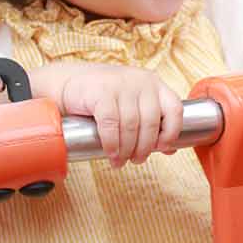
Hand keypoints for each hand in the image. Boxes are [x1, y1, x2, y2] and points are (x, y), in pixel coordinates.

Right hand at [33, 63, 183, 168]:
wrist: (67, 82)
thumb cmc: (103, 97)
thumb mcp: (132, 103)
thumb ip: (150, 120)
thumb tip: (170, 149)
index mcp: (154, 83)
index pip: (175, 108)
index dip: (172, 132)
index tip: (162, 148)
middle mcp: (141, 81)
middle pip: (150, 122)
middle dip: (144, 148)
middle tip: (136, 161)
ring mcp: (122, 85)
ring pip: (131, 126)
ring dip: (126, 150)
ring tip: (120, 161)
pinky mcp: (102, 92)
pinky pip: (111, 125)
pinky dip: (112, 143)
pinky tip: (110, 153)